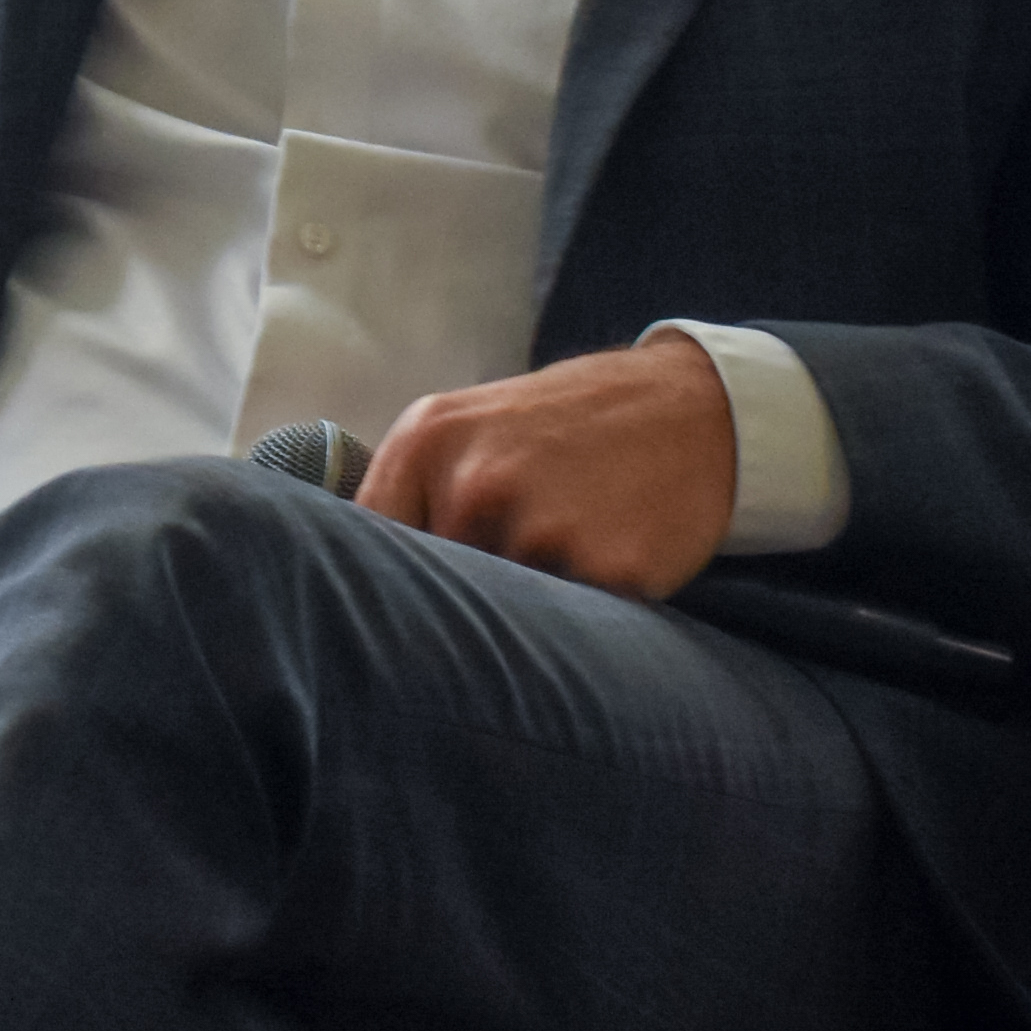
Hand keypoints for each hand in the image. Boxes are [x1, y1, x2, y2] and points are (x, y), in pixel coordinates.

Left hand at [357, 333, 738, 597]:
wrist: (693, 408)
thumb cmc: (565, 426)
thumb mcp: (468, 426)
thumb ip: (409, 488)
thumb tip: (337, 567)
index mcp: (426, 442)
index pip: (366, 542)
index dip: (382, 579)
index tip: (392, 598)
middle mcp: (475, 483)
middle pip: (433, 587)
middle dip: (460, 591)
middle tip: (509, 560)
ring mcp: (543, 527)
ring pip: (501, 609)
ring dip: (527, 600)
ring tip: (570, 539)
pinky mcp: (608, 569)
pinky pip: (573, 621)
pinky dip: (587, 604)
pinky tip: (611, 551)